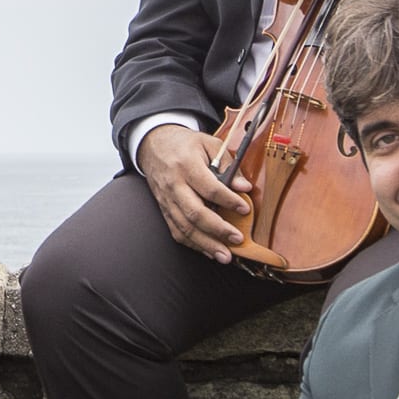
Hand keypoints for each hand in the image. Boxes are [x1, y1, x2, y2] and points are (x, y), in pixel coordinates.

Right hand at [136, 122, 249, 261]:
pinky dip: (193, 244)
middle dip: (218, 229)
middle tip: (236, 238)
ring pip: (185, 227)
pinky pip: (177, 231)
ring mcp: (167, 200)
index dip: (228, 200)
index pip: (209, 188)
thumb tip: (244, 187)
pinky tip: (208, 251)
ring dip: (206, 244)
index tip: (245, 209)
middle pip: (195, 212)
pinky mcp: (164, 210)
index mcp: (186, 165)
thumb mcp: (209, 143)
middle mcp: (174, 185)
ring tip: (224, 255)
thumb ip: (228, 164)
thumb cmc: (185, 145)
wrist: (154, 145)